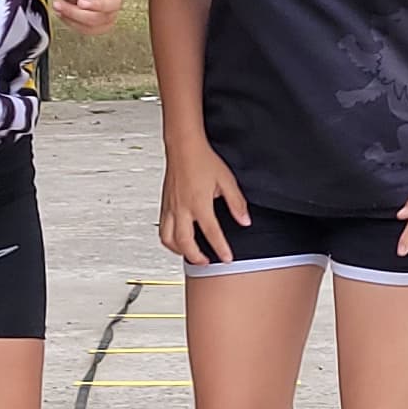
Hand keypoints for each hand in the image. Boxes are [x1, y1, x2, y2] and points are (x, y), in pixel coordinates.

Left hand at [46, 0, 122, 34]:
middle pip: (110, 5)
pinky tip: (61, 12)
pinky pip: (86, 29)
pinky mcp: (98, 26)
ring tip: (58, 4)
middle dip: (94, 5)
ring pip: (96, 21)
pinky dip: (70, 21)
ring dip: (74, 14)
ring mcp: (108, 15)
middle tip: (80, 1)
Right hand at [160, 145, 250, 264]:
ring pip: (169, 239)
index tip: (227, 258)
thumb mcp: (227, 180)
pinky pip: (163, 229)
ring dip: (180, 251)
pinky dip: (169, 240)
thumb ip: (236, 203)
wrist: (183, 146)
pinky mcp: (164, 204)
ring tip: (190, 255)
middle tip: (207, 262)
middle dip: (196, 257)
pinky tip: (177, 239)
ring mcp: (171, 207)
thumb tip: (245, 220)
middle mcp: (182, 208)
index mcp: (199, 203)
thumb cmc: (202, 160)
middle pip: (185, 243)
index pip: (212, 233)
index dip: (221, 249)